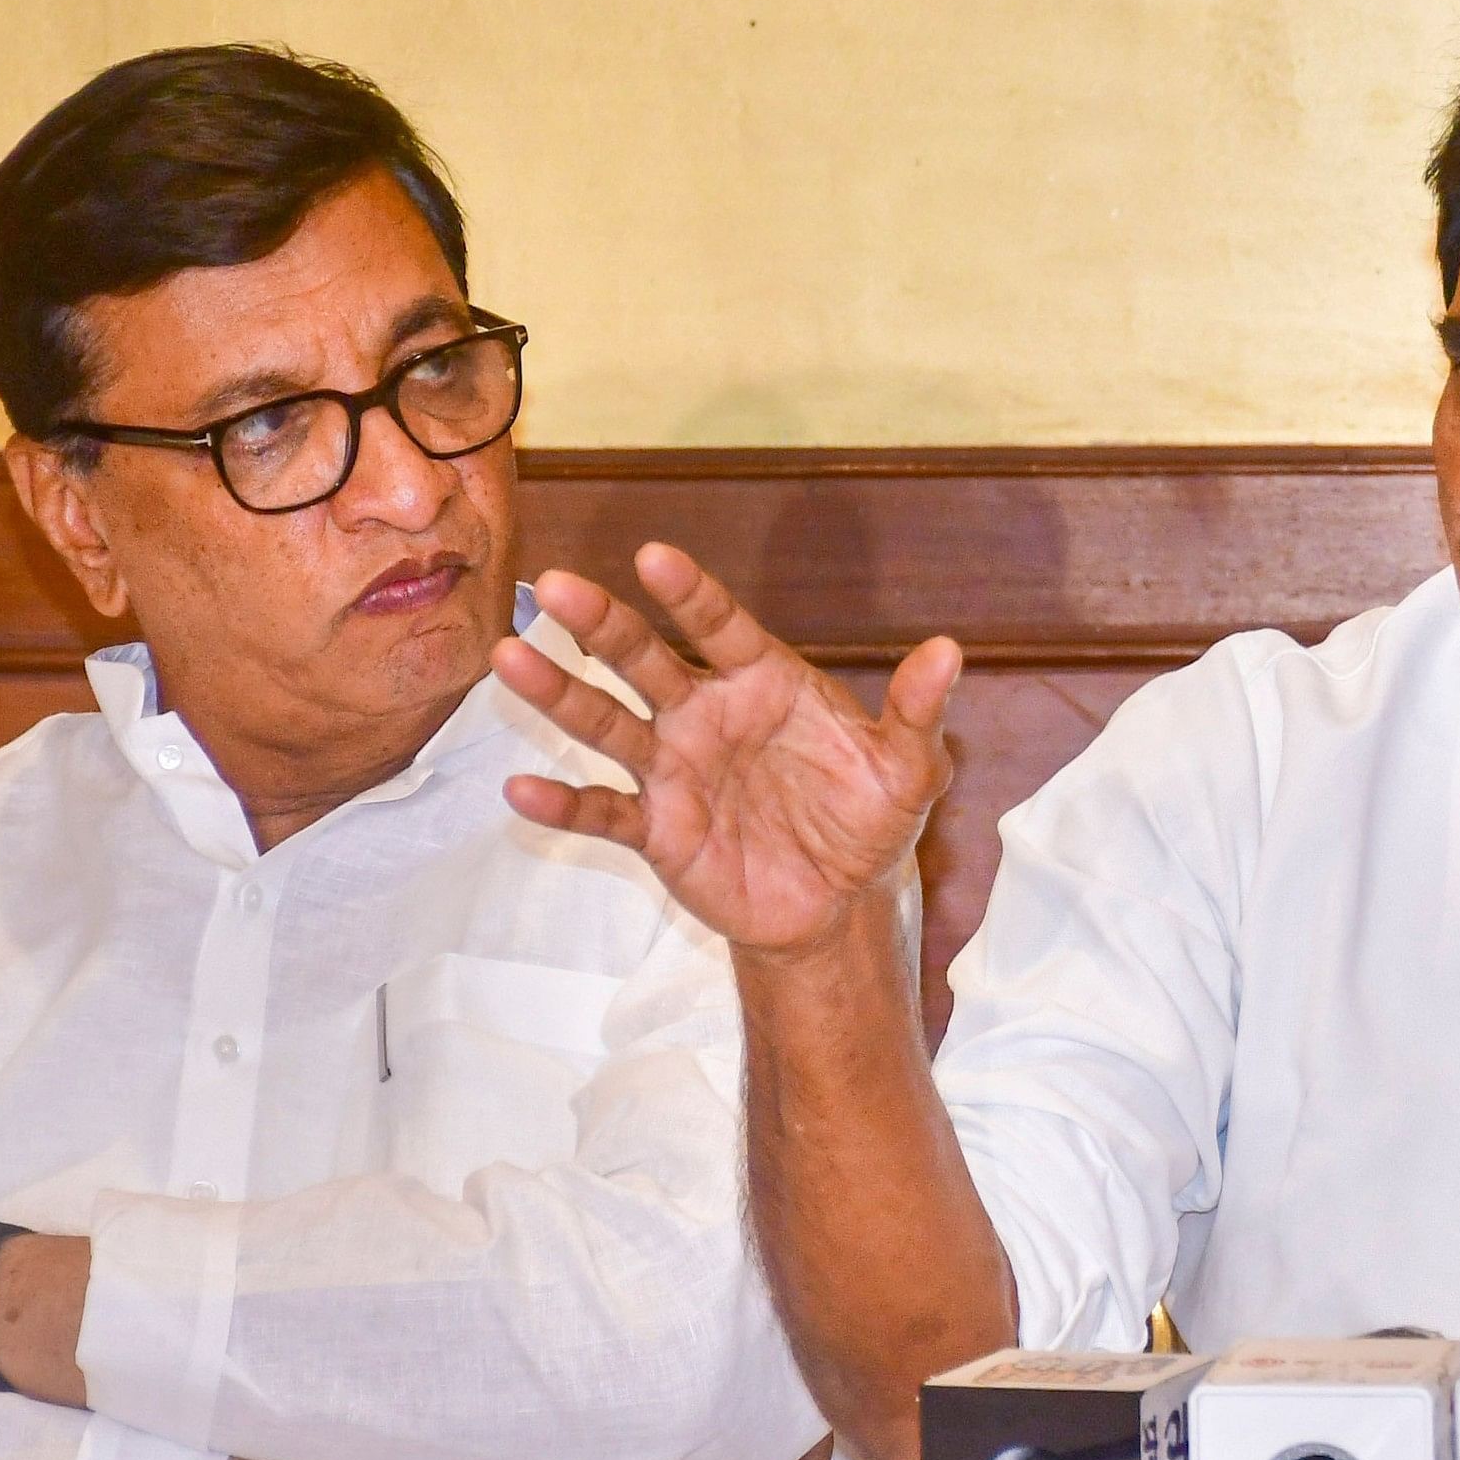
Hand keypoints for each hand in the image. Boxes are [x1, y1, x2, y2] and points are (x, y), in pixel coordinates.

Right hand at [494, 545, 958, 956]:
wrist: (841, 902)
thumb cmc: (869, 818)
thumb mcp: (908, 768)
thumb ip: (918, 710)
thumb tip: (951, 650)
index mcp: (763, 682)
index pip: (720, 626)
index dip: (689, 594)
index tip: (653, 557)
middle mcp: (705, 714)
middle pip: (642, 659)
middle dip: (599, 624)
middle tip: (554, 587)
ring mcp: (674, 769)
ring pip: (605, 723)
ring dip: (558, 694)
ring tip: (509, 659)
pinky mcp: (657, 829)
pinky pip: (602, 813)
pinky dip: (563, 805)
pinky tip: (521, 789)